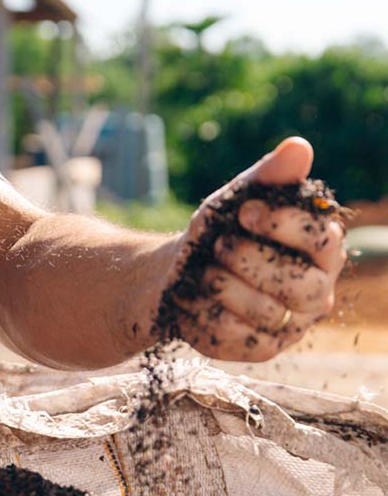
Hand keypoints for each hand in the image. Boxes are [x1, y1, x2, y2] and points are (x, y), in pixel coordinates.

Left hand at [167, 136, 346, 361]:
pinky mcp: (259, 349)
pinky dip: (207, 312)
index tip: (243, 211)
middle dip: (252, 260)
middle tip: (220, 243)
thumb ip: (267, 178)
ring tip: (204, 269)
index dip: (282, 225)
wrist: (173, 274)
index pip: (323, 240)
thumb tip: (299, 146)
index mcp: (319, 251)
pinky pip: (238, 338)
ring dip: (222, 284)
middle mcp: (314, 292)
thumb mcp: (234, 200)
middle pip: (303, 287)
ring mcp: (289, 325)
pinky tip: (195, 296)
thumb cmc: (216, 232)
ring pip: (268, 314)